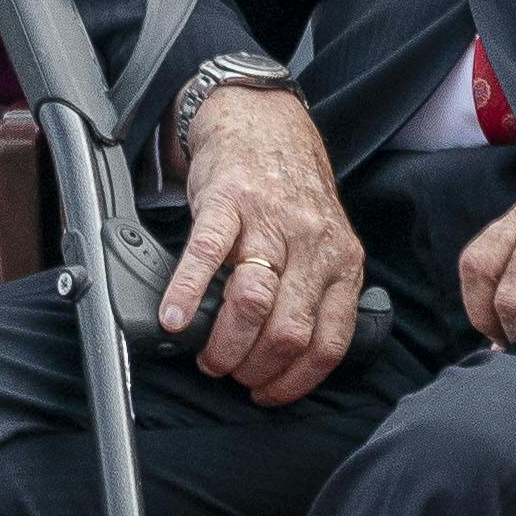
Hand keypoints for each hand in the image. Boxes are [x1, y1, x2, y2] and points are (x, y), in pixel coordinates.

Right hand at [165, 85, 366, 404]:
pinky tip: (173, 317)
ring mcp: (268, 221)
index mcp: (342, 261)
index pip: (329, 342)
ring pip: (253, 302)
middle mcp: (311, 244)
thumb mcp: (326, 241)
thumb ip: (318, 289)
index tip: (269, 393)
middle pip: (289, 331)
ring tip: (207, 356)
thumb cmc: (290, 190)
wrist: (262, 122)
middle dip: (256, 368)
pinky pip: (206, 255)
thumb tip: (290, 355)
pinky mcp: (227, 201)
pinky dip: (187, 293)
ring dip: (226, 343)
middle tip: (232, 374)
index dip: (296, 380)